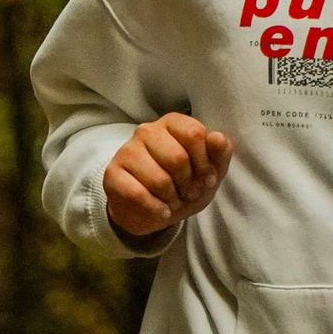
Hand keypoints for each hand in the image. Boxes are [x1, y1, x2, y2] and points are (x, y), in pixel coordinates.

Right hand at [105, 114, 232, 239]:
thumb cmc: (184, 182)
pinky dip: (156, 208)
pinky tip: (163, 211)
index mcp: (172, 122)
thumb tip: (217, 138)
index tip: (207, 179)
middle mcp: (147, 130)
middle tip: (189, 193)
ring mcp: (127, 151)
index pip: (195, 134)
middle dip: (189, 184)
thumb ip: (220, 152)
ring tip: (174, 201)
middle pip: (178, 158)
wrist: (152, 208)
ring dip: (173, 198)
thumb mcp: (210, 169)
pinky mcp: (113, 174)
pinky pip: (138, 194)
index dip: (205, 163)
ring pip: (159, 179)